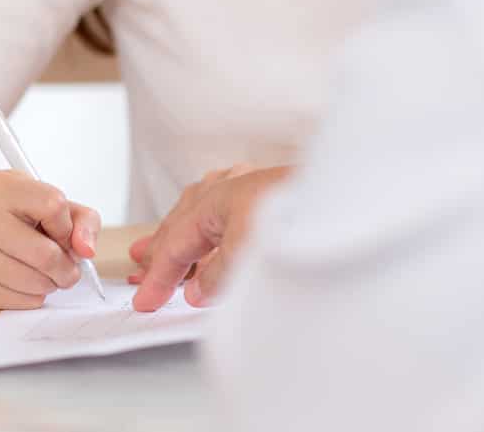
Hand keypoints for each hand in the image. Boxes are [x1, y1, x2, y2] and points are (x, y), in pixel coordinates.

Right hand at [0, 170, 100, 308]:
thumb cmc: (13, 219)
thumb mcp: (48, 203)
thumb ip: (82, 220)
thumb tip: (86, 250)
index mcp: (3, 186)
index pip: (54, 205)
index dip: (67, 226)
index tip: (63, 234)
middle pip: (46, 254)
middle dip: (67, 268)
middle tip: (67, 269)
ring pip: (36, 282)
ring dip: (51, 283)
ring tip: (44, 274)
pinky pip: (19, 301)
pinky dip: (33, 296)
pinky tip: (23, 282)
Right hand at [129, 165, 290, 311]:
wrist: (344, 193)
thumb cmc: (298, 215)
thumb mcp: (246, 255)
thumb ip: (218, 275)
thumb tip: (199, 289)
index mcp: (216, 200)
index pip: (176, 244)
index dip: (158, 276)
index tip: (144, 300)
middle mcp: (230, 187)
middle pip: (183, 221)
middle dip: (160, 248)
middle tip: (139, 267)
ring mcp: (250, 184)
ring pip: (201, 208)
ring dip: (180, 230)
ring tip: (163, 243)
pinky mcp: (271, 188)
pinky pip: (223, 201)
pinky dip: (207, 217)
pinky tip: (212, 220)